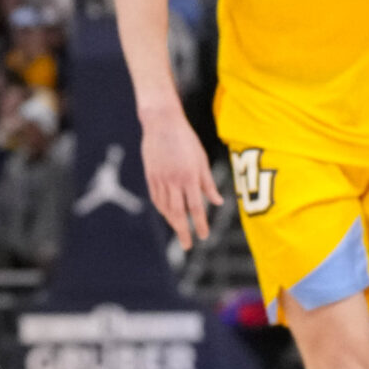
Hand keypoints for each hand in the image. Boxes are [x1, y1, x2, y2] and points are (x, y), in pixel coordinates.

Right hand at [139, 105, 220, 249]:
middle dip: (183, 231)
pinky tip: (168, 214)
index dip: (200, 224)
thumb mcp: (201, 160)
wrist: (161, 123)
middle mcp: (173, 181)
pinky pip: (156, 198)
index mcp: (189, 176)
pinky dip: (162, 209)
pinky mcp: (150, 176)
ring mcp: (159, 179)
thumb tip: (218, 203)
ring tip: (180, 231)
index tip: (204, 237)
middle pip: (178, 213)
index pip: (196, 207)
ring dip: (173, 222)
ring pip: (165, 208)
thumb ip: (208, 183)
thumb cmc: (186, 139)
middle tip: (188, 245)